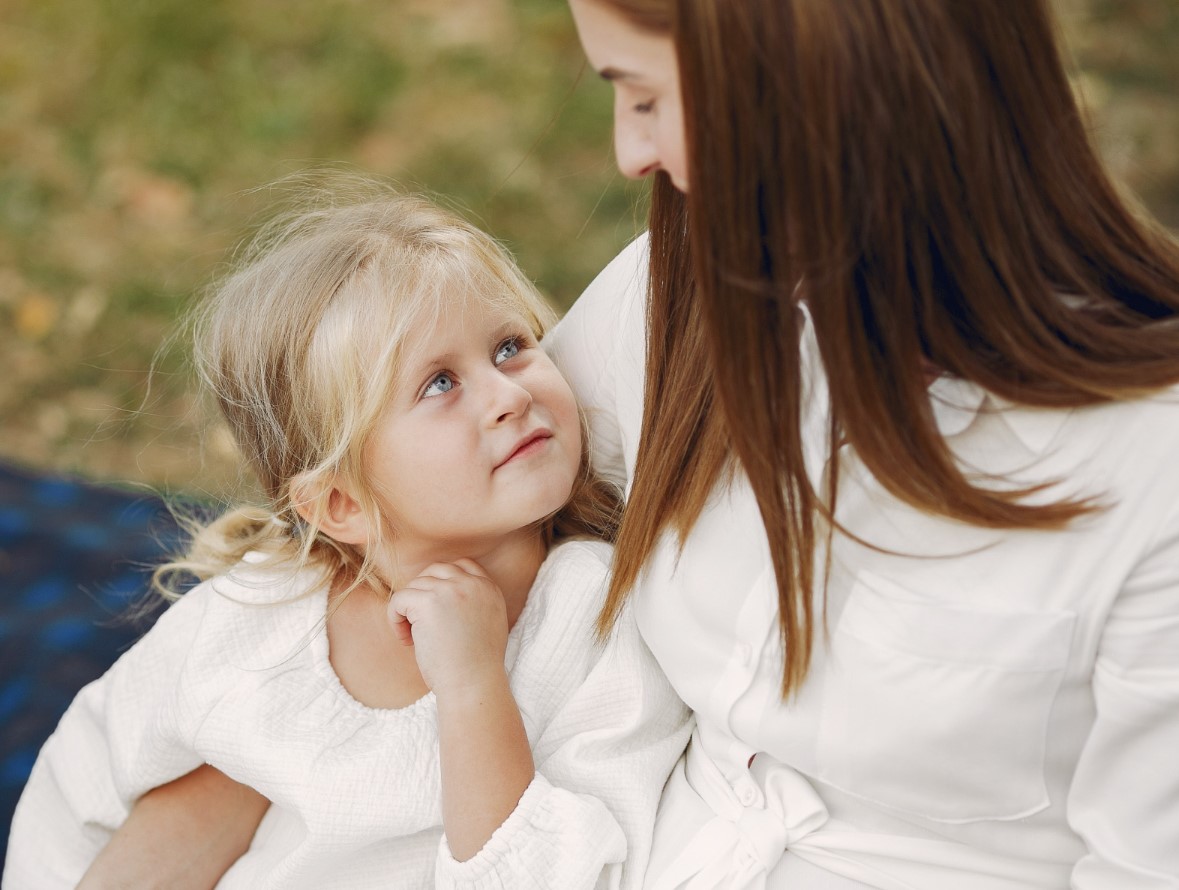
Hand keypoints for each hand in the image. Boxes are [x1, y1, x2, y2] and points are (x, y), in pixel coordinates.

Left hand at [387, 559, 509, 698]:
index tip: (435, 612)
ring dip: (407, 610)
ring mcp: (450, 590)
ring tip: (412, 638)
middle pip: (435, 570)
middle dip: (422, 594)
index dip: (442, 584)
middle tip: (419, 623)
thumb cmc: (476, 668)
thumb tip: (439, 598)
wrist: (473, 685)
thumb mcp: (487, 626)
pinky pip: (398, 599)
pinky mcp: (428, 602)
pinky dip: (395, 619)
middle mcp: (472, 583)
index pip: (462, 565)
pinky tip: (405, 641)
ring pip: (414, 586)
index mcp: (489, 589)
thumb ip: (472, 604)